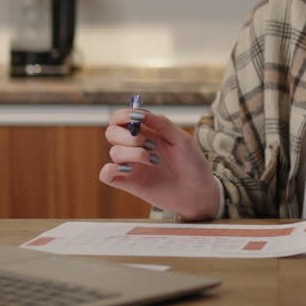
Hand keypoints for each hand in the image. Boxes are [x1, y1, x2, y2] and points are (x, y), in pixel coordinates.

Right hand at [98, 108, 220, 219]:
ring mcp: (132, 165)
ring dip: (132, 153)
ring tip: (154, 161)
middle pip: (112, 133)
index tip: (133, 118)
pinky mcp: (129, 183)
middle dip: (126, 136)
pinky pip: (106, 174)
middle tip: (147, 143)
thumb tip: (140, 113)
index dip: (122, 115)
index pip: (122, 119)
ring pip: (114, 152)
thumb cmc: (193, 164)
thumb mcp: (182, 139)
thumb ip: (161, 124)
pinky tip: (129, 170)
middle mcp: (136, 148)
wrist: (199, 193)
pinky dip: (110, 170)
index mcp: (148, 133)